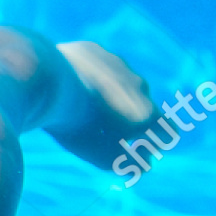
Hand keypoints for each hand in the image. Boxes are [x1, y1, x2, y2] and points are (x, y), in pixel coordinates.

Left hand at [47, 40, 159, 167]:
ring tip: (80, 104)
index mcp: (147, 113)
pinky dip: (85, 75)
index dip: (156, 141)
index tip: (138, 146)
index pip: (167, 130)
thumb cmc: (77, 125)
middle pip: (141, 104)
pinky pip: (93, 65)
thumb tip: (144, 164)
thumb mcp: (103, 156)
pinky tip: (66, 84)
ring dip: (106, 92)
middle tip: (100, 126)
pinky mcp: (92, 50)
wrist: (49, 82)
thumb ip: (130, 164)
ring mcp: (116, 64)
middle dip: (127, 116)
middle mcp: (139, 85)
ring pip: (116, 82)